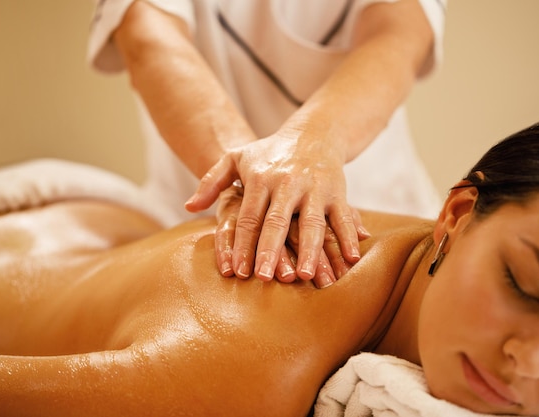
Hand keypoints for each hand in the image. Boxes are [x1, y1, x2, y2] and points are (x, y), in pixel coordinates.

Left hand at [185, 133, 369, 280]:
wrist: (313, 133)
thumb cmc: (269, 153)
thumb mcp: (236, 158)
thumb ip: (211, 181)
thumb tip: (188, 207)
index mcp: (261, 179)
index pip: (249, 217)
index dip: (243, 245)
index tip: (237, 271)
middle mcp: (288, 184)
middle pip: (277, 222)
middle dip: (270, 251)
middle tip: (264, 278)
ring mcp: (315, 188)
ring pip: (312, 223)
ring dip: (311, 250)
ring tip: (307, 276)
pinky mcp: (338, 192)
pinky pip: (343, 217)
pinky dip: (348, 237)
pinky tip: (350, 259)